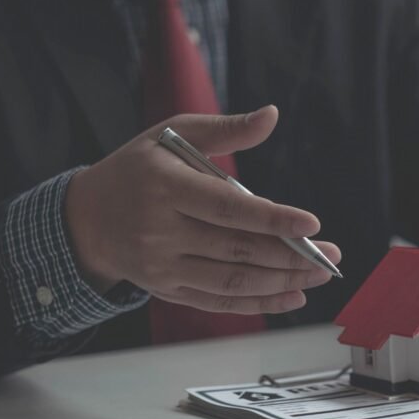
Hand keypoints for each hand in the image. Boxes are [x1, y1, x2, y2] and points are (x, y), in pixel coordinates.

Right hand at [65, 105, 341, 313]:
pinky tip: (292, 294)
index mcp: (164, 186)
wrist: (86, 217)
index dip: (271, 219)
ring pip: (232, 281)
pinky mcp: (166, 290)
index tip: (311, 224)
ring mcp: (162, 266)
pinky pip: (219, 302)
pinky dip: (258, 302)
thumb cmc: (139, 168)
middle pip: (236, 249)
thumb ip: (226, 129)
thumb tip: (272, 115)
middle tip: (332, 255)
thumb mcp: (173, 135)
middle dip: (291, 255)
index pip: (226, 208)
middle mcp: (160, 231)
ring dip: (282, 282)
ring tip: (319, 275)